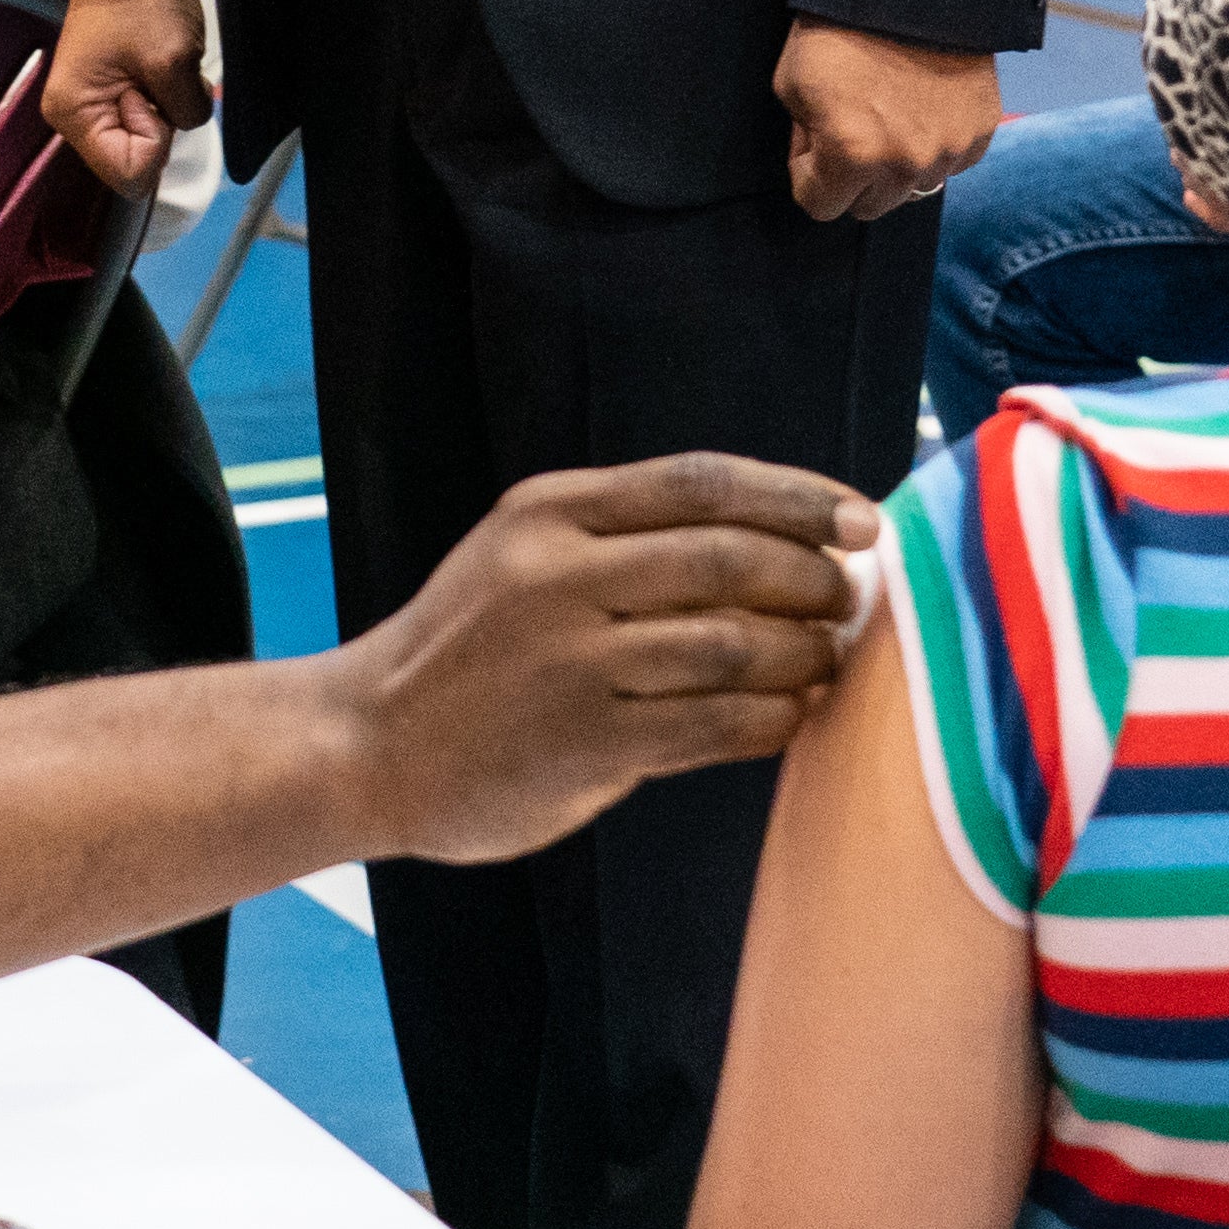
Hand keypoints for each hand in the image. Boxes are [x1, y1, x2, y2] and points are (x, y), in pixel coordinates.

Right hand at [44, 0, 211, 195]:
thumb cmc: (141, 2)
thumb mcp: (171, 59)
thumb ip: (183, 114)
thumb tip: (178, 132)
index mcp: (74, 114)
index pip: (128, 173)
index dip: (154, 141)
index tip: (151, 95)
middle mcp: (76, 119)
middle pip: (135, 161)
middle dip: (161, 124)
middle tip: (155, 77)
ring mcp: (95, 107)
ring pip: (148, 140)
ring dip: (168, 108)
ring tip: (158, 66)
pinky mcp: (114, 95)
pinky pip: (152, 120)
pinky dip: (168, 97)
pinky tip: (158, 66)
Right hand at [333, 455, 874, 864]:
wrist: (367, 746)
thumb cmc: (469, 653)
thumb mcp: (523, 557)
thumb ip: (625, 542)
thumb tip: (780, 541)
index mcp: (549, 513)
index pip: (701, 482)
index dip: (796, 496)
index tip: (861, 519)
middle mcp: (558, 575)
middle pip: (730, 558)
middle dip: (814, 577)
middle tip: (850, 599)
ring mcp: (571, 661)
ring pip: (734, 643)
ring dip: (805, 654)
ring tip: (826, 662)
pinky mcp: (587, 742)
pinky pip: (717, 724)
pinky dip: (774, 718)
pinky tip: (792, 716)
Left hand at [776, 21, 999, 223]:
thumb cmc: (838, 28)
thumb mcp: (790, 84)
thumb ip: (804, 137)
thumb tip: (820, 160)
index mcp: (851, 156)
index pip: (819, 206)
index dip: (808, 171)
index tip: (812, 140)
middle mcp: (905, 164)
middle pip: (869, 206)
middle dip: (852, 175)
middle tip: (851, 124)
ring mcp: (949, 150)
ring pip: (913, 187)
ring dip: (896, 162)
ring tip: (889, 111)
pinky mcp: (981, 131)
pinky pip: (951, 162)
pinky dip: (935, 143)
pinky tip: (922, 105)